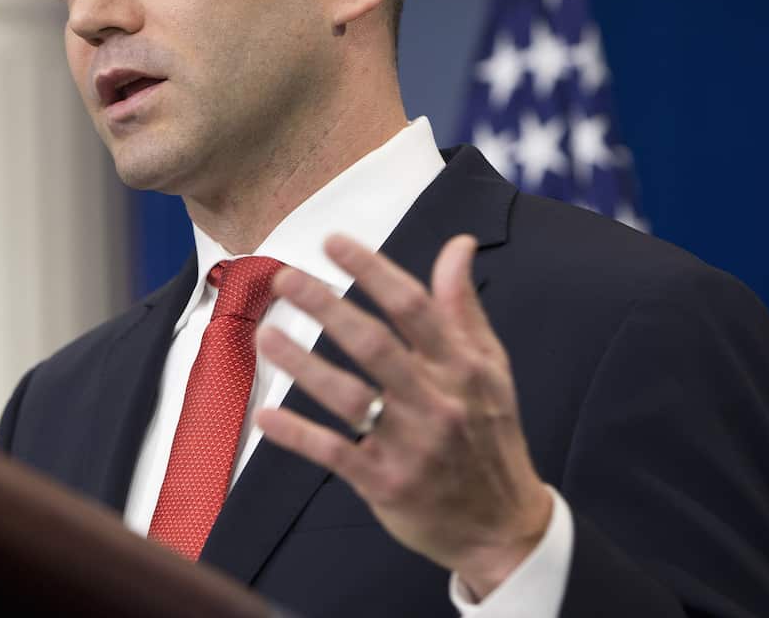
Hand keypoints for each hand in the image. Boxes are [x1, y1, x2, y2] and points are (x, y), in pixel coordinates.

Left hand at [254, 233, 552, 598]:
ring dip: (302, 364)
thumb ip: (463, 306)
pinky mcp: (386, 484)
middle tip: (284, 278)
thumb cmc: (489, 434)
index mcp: (461, 366)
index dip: (371, 270)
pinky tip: (266, 415)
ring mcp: (410, 445)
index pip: (412, 306)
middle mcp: (436, 401)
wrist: (503, 526)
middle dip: (326, 306)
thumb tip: (458, 245)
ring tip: (266, 335)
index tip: (333, 242)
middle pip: (373, 344)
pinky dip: (298, 435)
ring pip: (348, 397)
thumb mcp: (490, 367)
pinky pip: (334, 453)